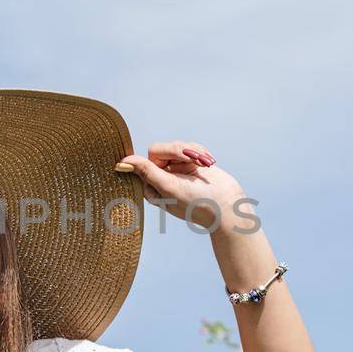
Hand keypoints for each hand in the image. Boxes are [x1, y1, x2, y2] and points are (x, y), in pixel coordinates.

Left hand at [115, 139, 243, 228]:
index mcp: (152, 187)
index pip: (142, 163)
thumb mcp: (169, 187)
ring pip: (176, 146)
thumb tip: (123, 162)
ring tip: (203, 164)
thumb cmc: (198, 203)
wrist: (229, 205)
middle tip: (191, 158)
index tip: (166, 164)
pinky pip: (190, 147)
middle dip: (176, 151)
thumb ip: (147, 172)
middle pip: (159, 150)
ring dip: (190, 152)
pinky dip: (199, 152)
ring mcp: (179, 169)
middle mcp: (163, 177)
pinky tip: (208, 164)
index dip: (153, 158)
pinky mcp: (193, 163)